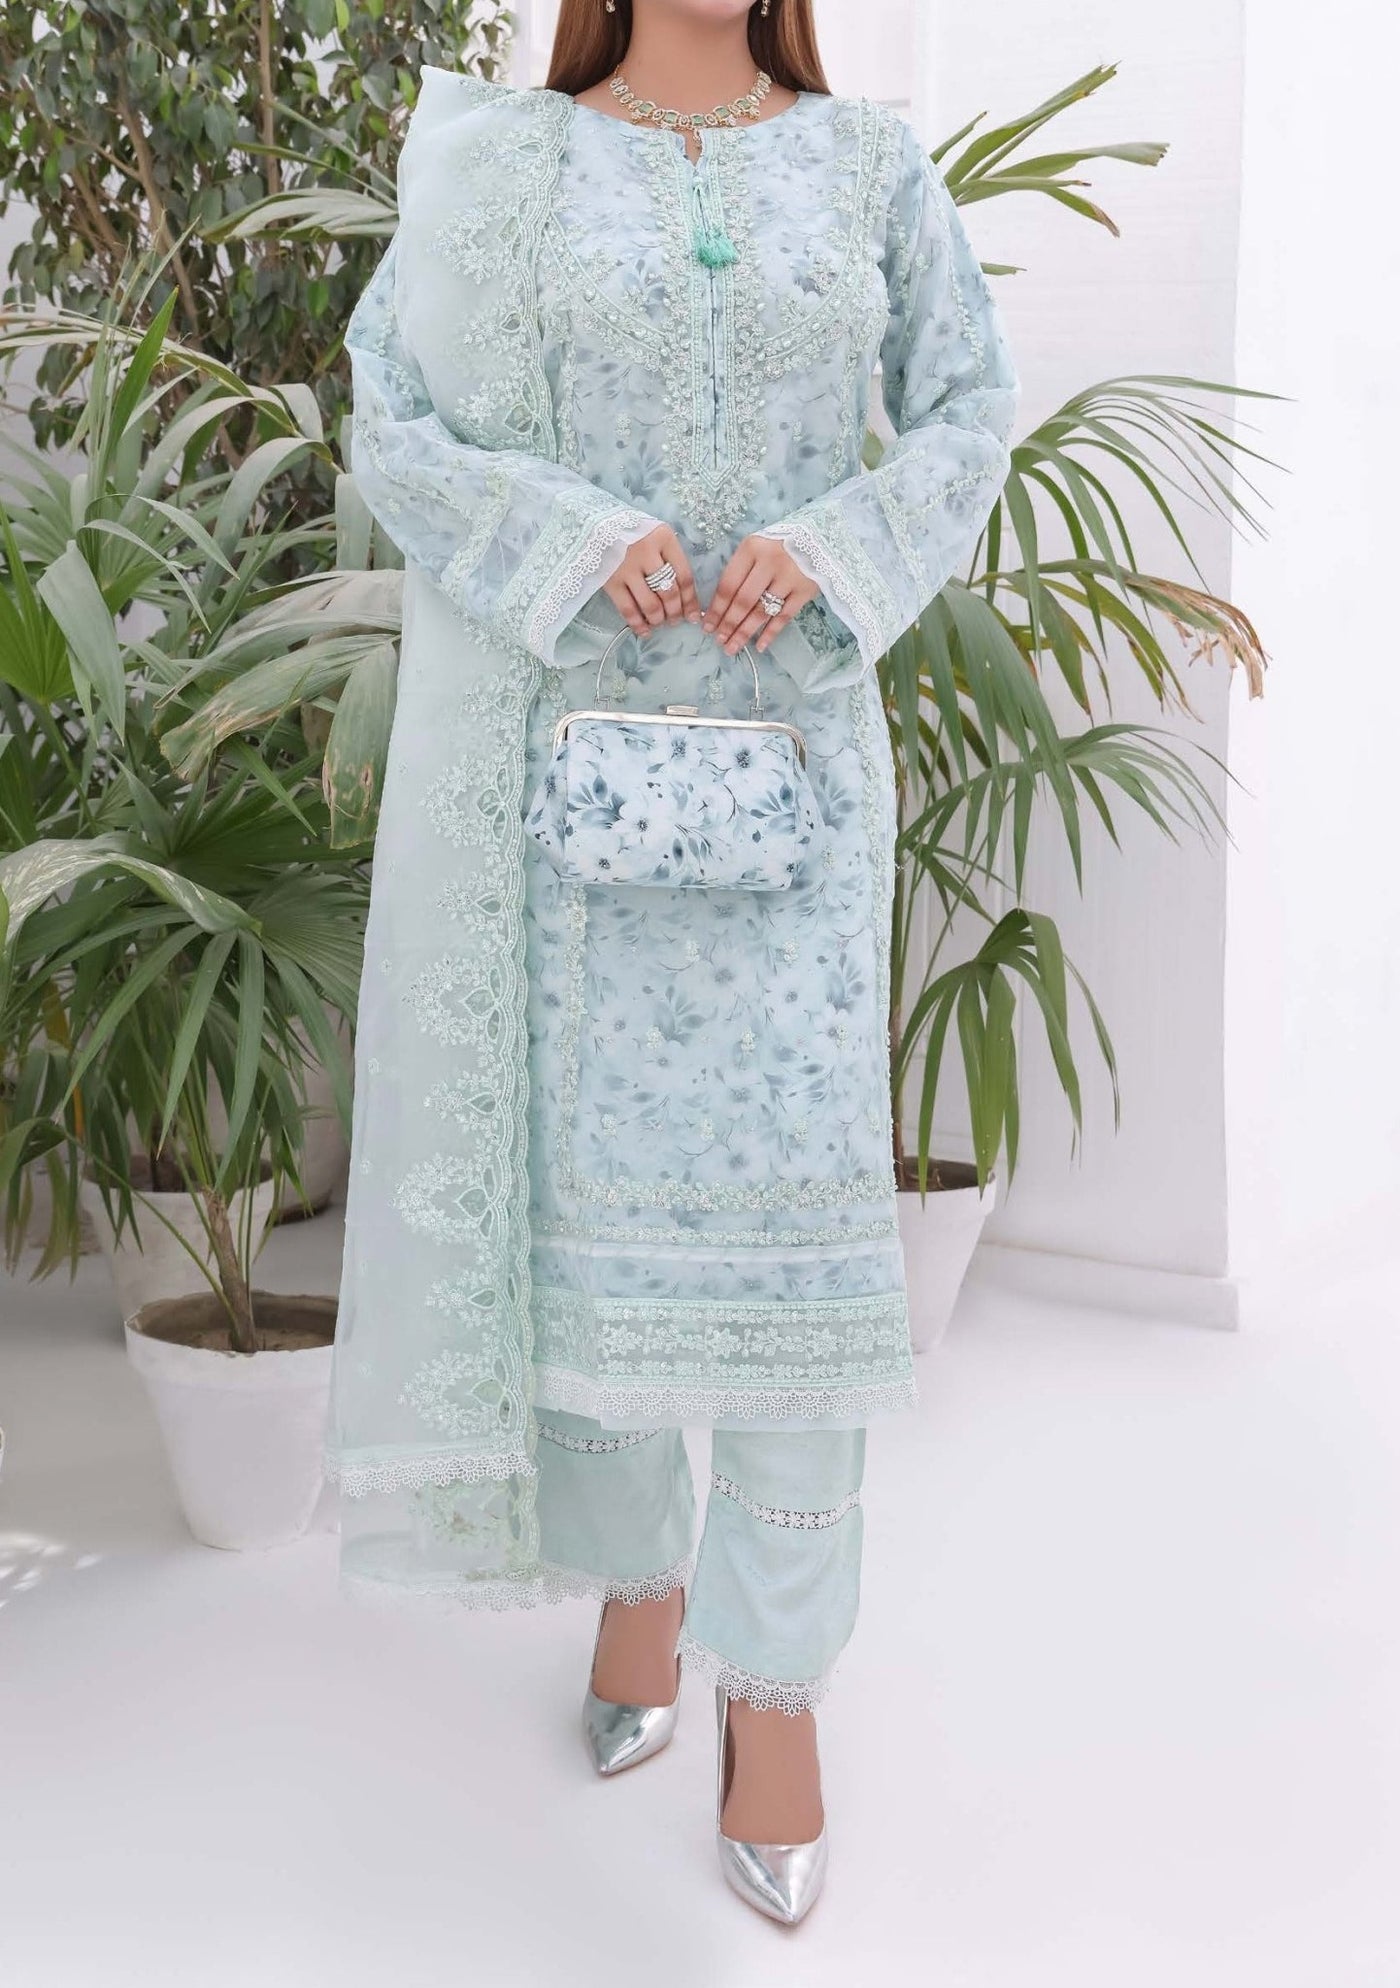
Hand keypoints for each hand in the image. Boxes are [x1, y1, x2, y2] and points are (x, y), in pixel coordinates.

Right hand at [602, 526, 701, 635]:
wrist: (595, 524)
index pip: (685, 576)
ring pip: (650, 604)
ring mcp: (627, 567)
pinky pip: (628, 609)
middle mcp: (647, 552)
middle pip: (669, 592)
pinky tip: (644, 630)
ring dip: (658, 619)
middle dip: (675, 612)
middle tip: (675, 620)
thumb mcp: (656, 535)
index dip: (691, 601)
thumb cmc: (632, 532)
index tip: (694, 616)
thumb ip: (670, 558)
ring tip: (659, 622)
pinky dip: (638, 624)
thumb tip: (684, 596)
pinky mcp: (610, 580)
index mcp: (664, 538)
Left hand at [703, 536, 818, 655]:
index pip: (728, 585)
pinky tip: (760, 646)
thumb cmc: (780, 544)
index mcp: (751, 549)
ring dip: (745, 633)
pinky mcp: (804, 590)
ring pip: (761, 612)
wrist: (820, 537)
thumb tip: (720, 606)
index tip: (707, 626)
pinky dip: (770, 633)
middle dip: (728, 624)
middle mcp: (769, 562)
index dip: (716, 609)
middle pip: (743, 601)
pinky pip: (783, 617)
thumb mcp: (756, 546)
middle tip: (719, 641)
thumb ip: (741, 570)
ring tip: (732, 647)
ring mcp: (788, 577)